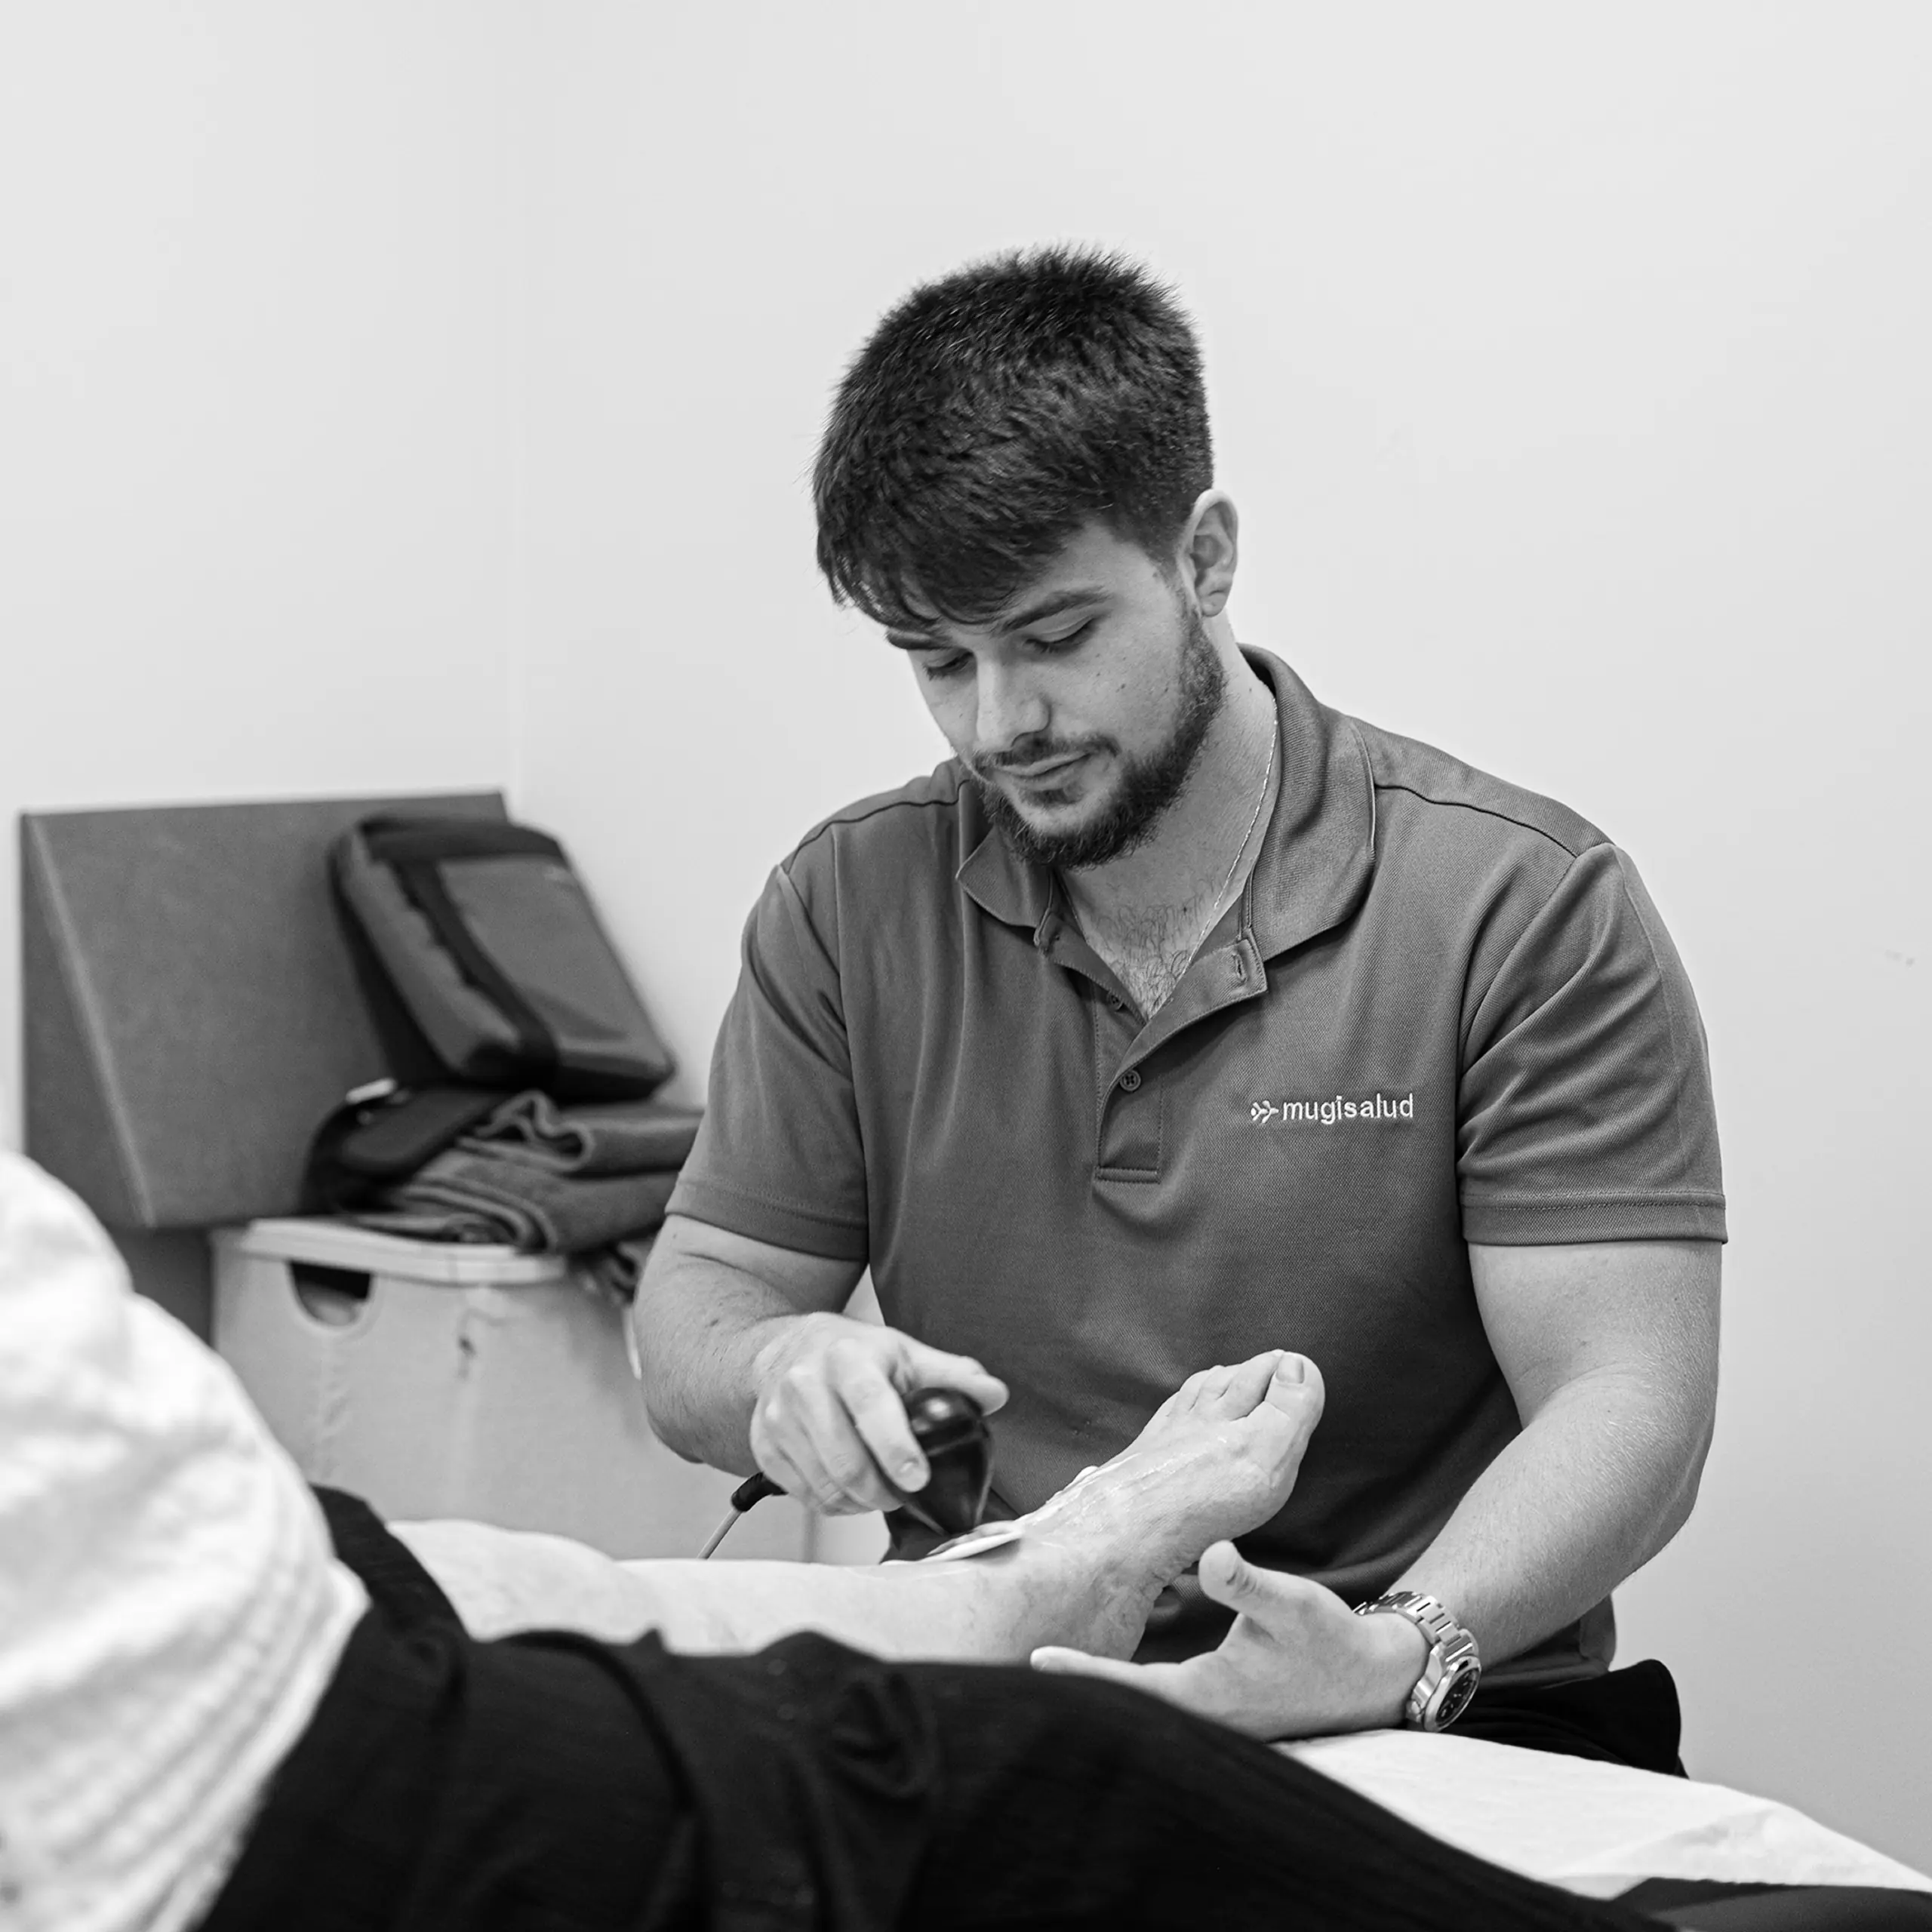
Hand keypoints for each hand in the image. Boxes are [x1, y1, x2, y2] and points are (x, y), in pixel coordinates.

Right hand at [749, 1313, 1007, 1514]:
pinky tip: (849, 1488)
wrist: (784, 1348)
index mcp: (846, 1357)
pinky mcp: (764, 1446)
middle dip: (883, 1491)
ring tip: (879, 1490)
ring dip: (860, 1502)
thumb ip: (952, 1375)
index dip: (896, 1447)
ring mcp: (777, 1418)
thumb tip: (994, 1395)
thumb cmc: (849, 1353)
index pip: (871, 1405)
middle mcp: (804, 1384)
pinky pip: (805, 1496)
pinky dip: (834, 1504)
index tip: (917, 1478)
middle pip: (845, 1460)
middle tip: (904, 1491)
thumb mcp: (903, 1352)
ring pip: (825, 1486)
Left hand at [1032, 1541, 1428, 1739]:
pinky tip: (1094, 1653)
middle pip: (1119, 1703)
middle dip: (1074, 1681)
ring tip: (1040, 1652)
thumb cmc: (1328, 1642)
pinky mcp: (1206, 1702)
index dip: (1083, 1674)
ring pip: (1133, 1701)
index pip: (1129, 1691)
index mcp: (1207, 1694)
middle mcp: (1197, 1711)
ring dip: (1094, 1678)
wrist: (1367, 1677)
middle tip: (1016, 1653)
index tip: (1036, 1659)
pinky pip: (1150, 1693)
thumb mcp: (1294, 1604)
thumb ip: (1249, 1583)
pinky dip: (1119, 1675)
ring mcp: (1201, 1713)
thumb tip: (1211, 1556)